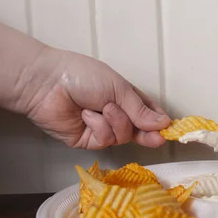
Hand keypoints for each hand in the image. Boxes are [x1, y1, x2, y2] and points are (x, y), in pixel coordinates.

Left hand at [17, 48, 170, 149]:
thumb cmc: (83, 76)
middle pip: (139, 131)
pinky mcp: (88, 141)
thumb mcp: (118, 88)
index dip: (159, 123)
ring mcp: (101, 129)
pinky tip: (87, 116)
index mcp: (125, 97)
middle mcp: (115, 115)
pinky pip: (104, 140)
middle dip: (146, 132)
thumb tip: (164, 124)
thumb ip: (140, 110)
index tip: (169, 130)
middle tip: (156, 138)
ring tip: (101, 108)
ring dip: (115, 122)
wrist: (47, 83)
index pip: (149, 114)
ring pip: (122, 136)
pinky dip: (98, 127)